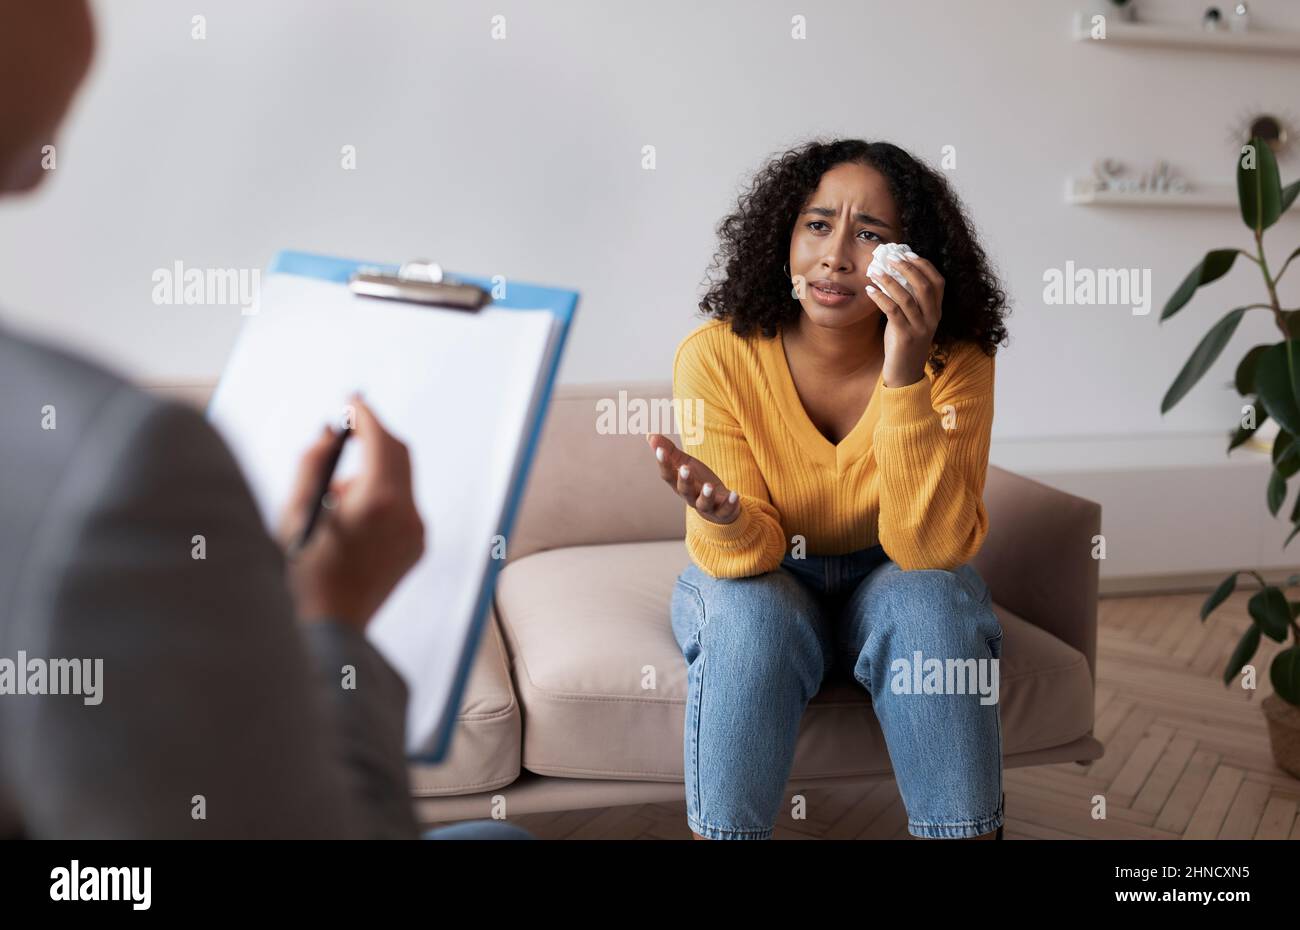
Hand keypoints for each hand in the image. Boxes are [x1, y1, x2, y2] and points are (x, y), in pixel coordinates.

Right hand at [279, 396, 424, 630]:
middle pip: (399, 454)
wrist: (329, 630)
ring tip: (334, 497)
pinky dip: (380, 496)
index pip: (379, 440)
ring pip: (401, 480)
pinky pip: (403, 506)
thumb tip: (330, 433)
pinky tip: (349, 519)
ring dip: (372, 470)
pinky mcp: (417, 546)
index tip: (351, 401)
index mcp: (379, 502)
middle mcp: (407, 514)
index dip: (364, 415)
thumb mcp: (295, 512)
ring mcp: (417, 532)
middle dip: (374, 436)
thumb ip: (313, 464)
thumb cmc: (301, 573)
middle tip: (348, 426)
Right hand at [645, 433, 739, 524]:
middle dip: (684, 480)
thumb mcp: (684, 464)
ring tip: (708, 487)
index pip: (668, 476)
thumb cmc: (698, 482)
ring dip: (706, 495)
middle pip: (685, 490)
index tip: (660, 450)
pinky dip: (730, 503)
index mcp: (679, 485)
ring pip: (703, 503)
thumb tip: (650, 435)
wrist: (718, 506)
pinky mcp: (723, 511)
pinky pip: (726, 509)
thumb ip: (670, 451)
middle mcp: (691, 497)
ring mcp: (707, 506)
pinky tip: (735, 494)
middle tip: (685, 468)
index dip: (663, 464)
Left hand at [866, 251, 944, 387]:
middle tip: (890, 257)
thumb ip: (907, 301)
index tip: (908, 253)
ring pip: (908, 297)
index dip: (924, 265)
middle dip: (907, 268)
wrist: (905, 374)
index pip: (938, 282)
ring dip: (890, 280)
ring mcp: (920, 328)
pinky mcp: (905, 337)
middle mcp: (933, 318)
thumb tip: (892, 275)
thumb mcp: (911, 320)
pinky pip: (893, 312)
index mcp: (937, 312)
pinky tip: (870, 290)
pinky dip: (881, 297)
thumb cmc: (904, 344)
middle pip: (924, 286)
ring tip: (875, 270)